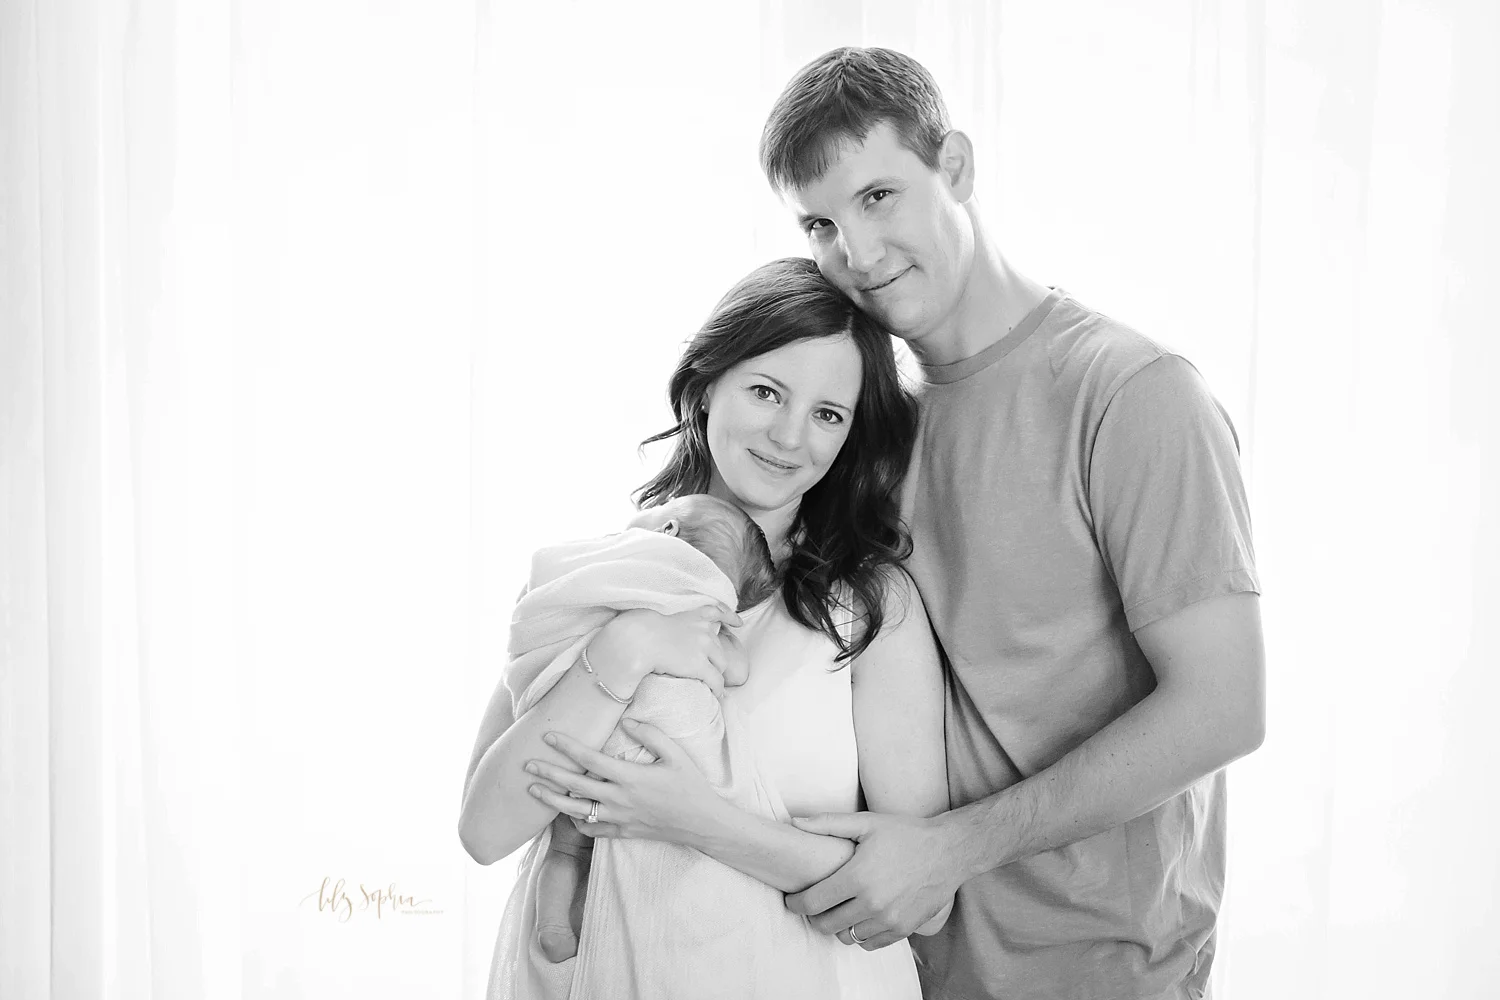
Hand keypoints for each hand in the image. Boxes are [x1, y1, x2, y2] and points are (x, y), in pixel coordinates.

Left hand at [524, 722, 725, 845]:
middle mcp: (619, 799)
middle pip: (574, 786)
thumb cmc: (690, 785)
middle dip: (548, 774)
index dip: (568, 747)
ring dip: (551, 800)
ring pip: (576, 811)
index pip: (590, 759)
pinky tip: (565, 814)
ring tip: (532, 791)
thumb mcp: (676, 754)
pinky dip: (575, 821)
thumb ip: (651, 734)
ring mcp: (618, 818)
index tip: (549, 736)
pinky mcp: (622, 832)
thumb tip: (627, 720)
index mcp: (630, 777)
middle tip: (527, 764)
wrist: (702, 822)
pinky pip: (591, 829)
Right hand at [594, 605, 742, 698]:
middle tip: (711, 666)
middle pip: (719, 647)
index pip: (719, 611)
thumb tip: (674, 632)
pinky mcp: (700, 665)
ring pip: (721, 664)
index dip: (730, 617)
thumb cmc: (644, 630)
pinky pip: (715, 680)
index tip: (737, 622)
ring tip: (712, 681)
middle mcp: (704, 630)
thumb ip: (677, 622)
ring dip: (717, 672)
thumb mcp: (664, 617)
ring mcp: (704, 648)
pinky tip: (716, 693)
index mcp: (696, 615)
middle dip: (716, 657)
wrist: (641, 639)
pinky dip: (717, 688)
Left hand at [783, 812, 957, 950]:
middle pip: (825, 924)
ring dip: (838, 926)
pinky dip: (860, 935)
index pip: (812, 902)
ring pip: (847, 937)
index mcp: (857, 877)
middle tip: (814, 904)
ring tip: (839, 909)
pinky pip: (869, 944)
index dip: (796, 903)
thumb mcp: (866, 822)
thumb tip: (795, 822)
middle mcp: (871, 903)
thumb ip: (827, 823)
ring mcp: (888, 920)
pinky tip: (861, 918)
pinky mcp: (903, 929)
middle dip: (814, 916)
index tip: (792, 900)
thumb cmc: (906, 834)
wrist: (948, 851)